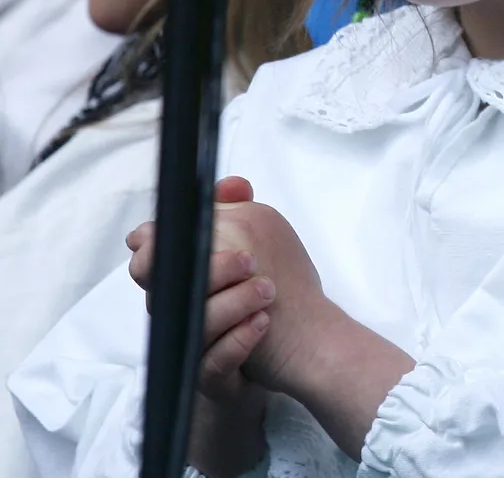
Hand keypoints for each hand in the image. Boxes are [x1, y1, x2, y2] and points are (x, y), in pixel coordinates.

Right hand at [129, 176, 327, 396]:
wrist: (295, 348)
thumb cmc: (262, 295)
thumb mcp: (252, 247)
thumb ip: (237, 213)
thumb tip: (235, 184)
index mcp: (181, 279)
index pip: (149, 261)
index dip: (158, 248)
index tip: (195, 234)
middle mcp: (178, 313)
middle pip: (163, 292)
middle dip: (207, 271)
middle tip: (249, 262)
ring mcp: (191, 348)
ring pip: (193, 326)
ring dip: (231, 304)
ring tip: (266, 292)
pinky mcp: (210, 378)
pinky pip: (211, 365)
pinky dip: (237, 343)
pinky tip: (260, 324)